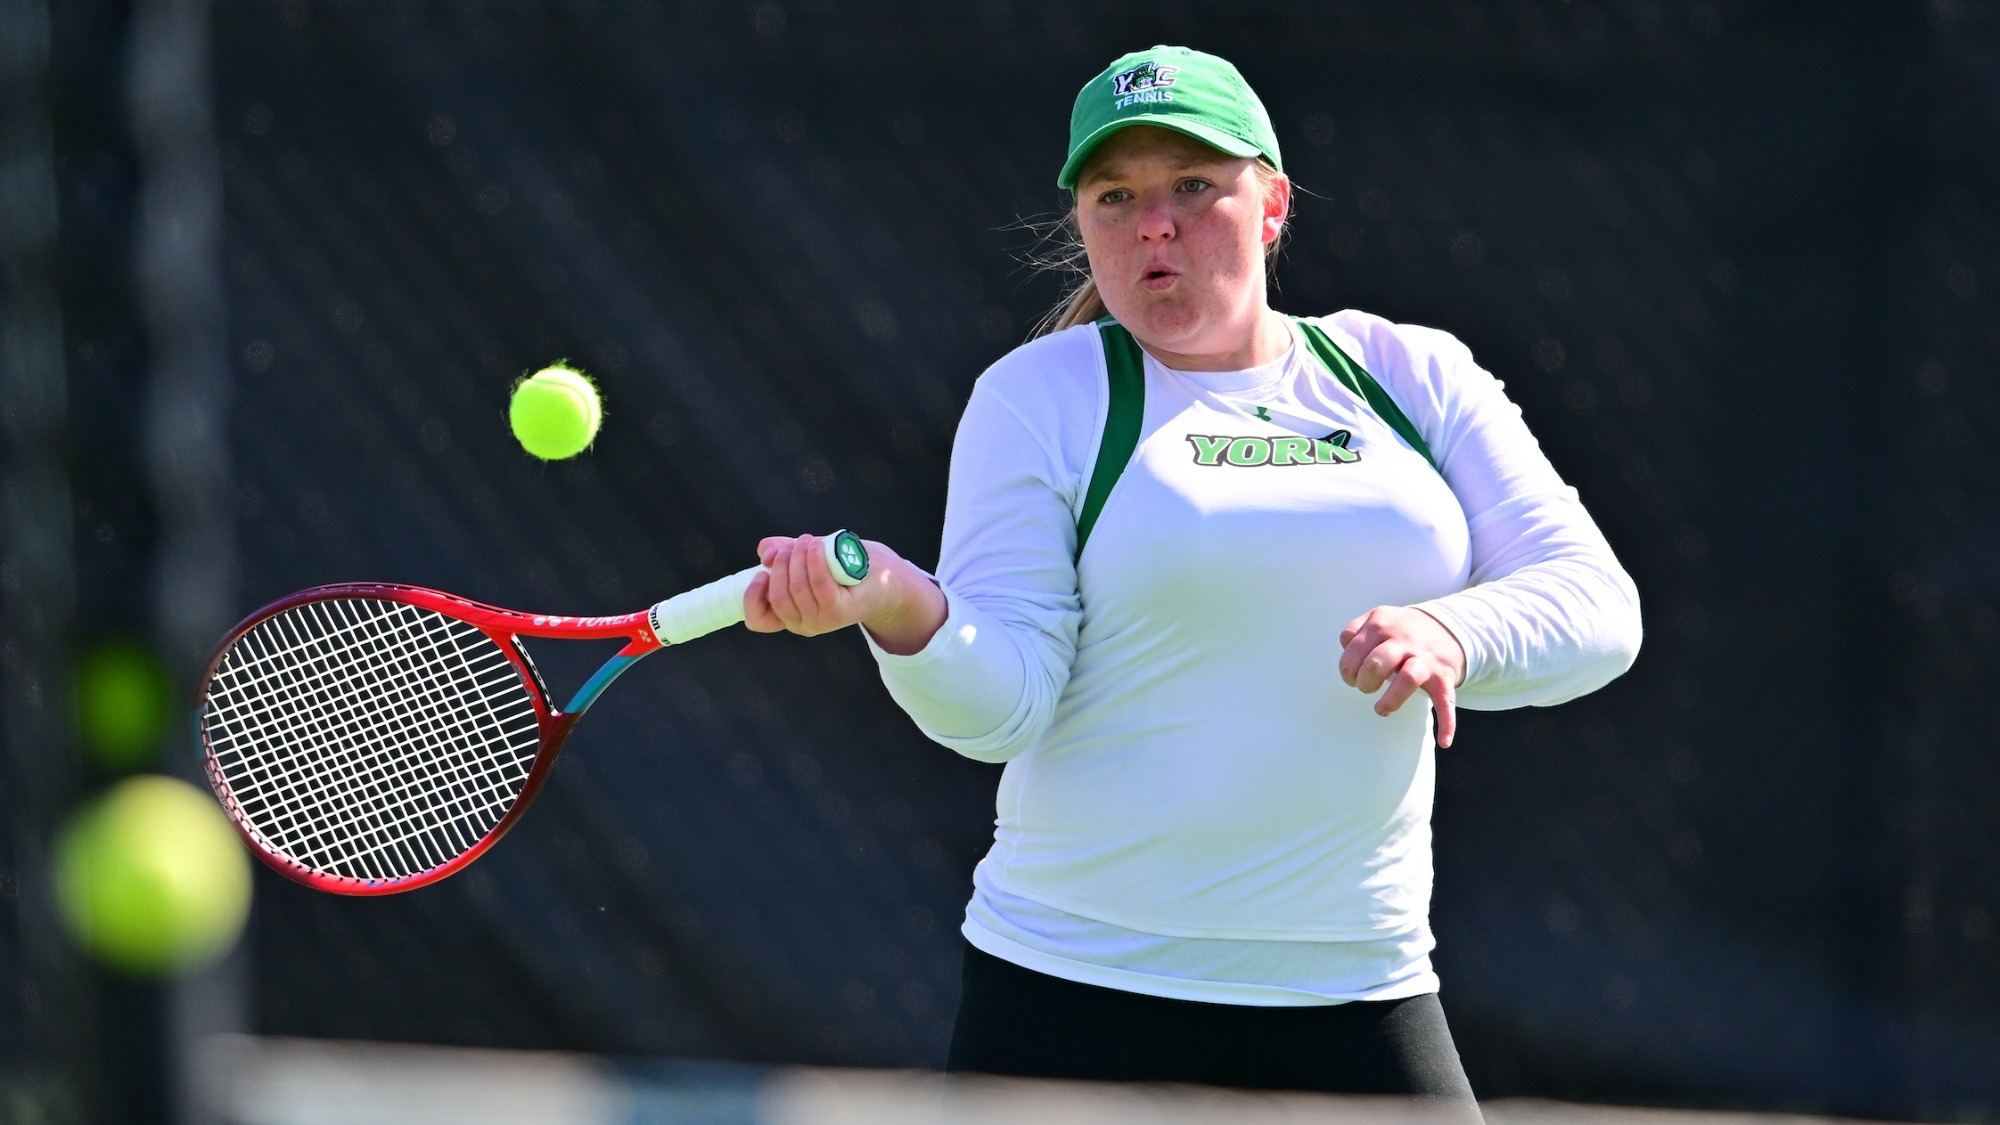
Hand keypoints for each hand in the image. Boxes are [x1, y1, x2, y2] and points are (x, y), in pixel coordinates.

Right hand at [743, 533, 946, 653]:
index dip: (751, 597)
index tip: (760, 573)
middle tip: (794, 544)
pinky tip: (817, 545)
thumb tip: (765, 551)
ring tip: (808, 540)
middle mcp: (803, 624)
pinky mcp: (840, 612)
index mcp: (789, 615)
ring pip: (797, 588)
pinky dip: (815, 560)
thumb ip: (783, 553)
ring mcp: (822, 621)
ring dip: (798, 557)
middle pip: (777, 594)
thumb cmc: (841, 567)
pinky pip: (819, 584)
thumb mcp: (805, 557)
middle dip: (781, 563)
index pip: (757, 620)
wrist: (880, 575)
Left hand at [1338, 606, 1467, 747]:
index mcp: (1382, 624)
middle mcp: (1404, 640)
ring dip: (1391, 700)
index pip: (1353, 648)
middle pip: (1377, 663)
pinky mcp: (1443, 677)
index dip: (1347, 669)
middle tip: (1366, 687)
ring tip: (1381, 710)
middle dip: (1364, 682)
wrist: (1449, 627)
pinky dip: (1447, 722)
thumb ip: (1354, 631)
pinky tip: (1443, 741)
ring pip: (1409, 678)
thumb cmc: (1403, 631)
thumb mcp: (1378, 619)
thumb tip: (1346, 647)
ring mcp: (1425, 659)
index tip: (1352, 677)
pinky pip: (1446, 700)